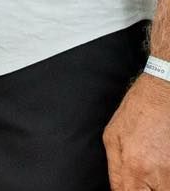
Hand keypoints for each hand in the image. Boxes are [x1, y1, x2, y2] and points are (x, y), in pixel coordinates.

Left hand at [106, 73, 169, 188]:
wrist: (163, 95)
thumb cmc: (137, 112)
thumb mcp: (112, 137)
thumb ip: (115, 170)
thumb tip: (117, 190)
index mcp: (134, 168)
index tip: (128, 189)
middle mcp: (158, 176)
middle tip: (141, 181)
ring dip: (157, 186)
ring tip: (150, 172)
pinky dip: (167, 181)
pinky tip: (161, 167)